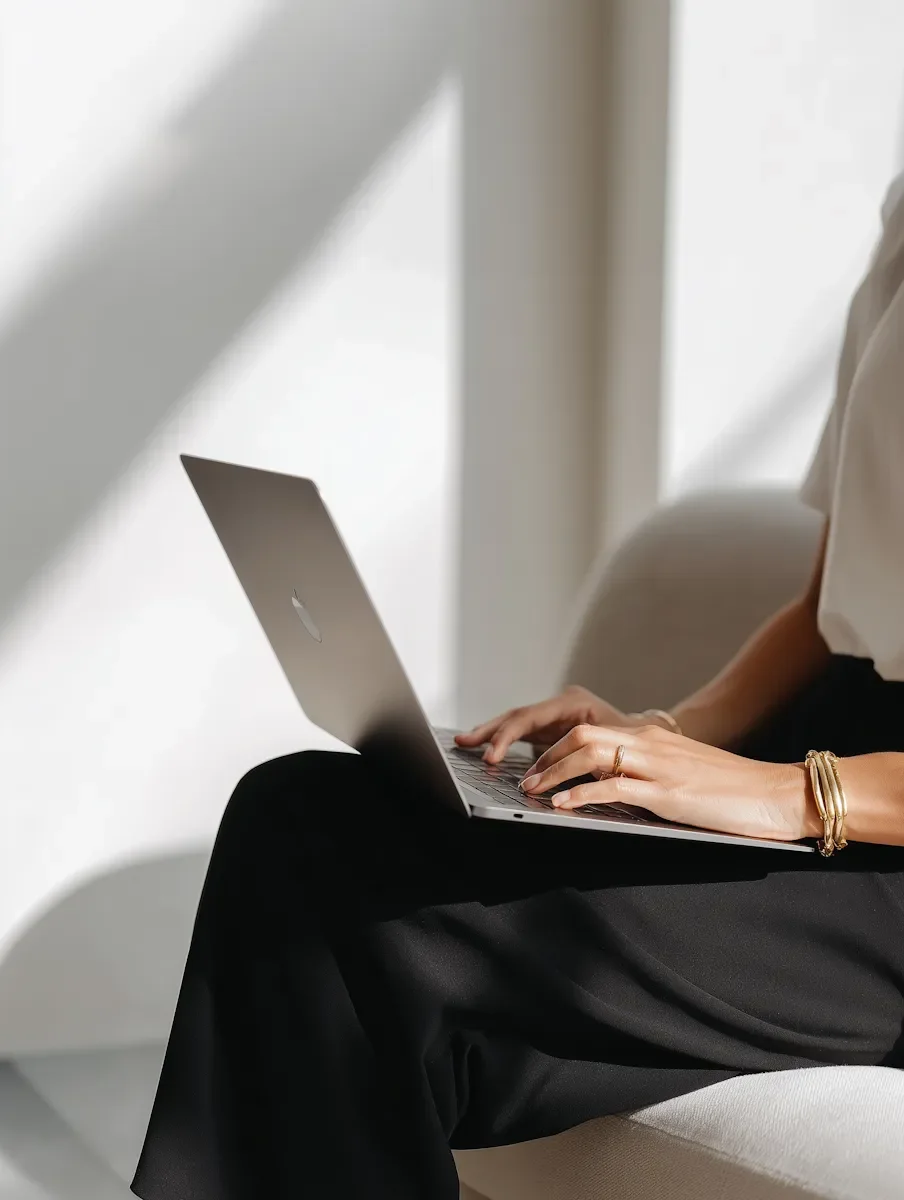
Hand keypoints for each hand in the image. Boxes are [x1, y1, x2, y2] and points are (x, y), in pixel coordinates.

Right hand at [455, 686, 645, 763]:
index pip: (530, 717)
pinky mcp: (554, 729)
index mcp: (573, 702)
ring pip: (517, 722)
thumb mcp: (610, 752)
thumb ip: (579, 763)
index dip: (507, 736)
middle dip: (490, 730)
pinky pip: (524, 733)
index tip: (493, 757)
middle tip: (466, 743)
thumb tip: (552, 780)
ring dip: (491, 734)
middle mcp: (562, 704)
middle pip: (517, 716)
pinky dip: (505, 740)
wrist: (652, 742)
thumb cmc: (637, 746)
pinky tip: (487, 748)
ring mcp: (556, 715)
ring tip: (465, 742)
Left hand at [520, 723, 817, 842]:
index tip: (540, 766)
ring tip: (535, 792)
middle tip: (528, 779)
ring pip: (590, 755)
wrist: (778, 793)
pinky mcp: (668, 793)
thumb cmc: (736, 790)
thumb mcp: (686, 771)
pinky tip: (564, 806)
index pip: (592, 732)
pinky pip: (613, 787)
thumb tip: (617, 789)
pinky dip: (582, 795)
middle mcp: (651, 745)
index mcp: (654, 739)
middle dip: (548, 757)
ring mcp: (658, 767)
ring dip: (555, 773)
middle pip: (582, 736)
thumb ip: (652, 772)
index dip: (558, 747)